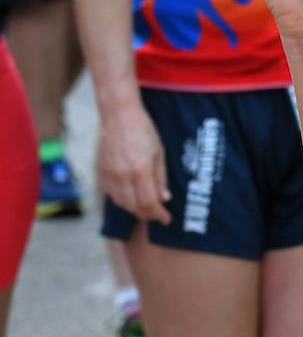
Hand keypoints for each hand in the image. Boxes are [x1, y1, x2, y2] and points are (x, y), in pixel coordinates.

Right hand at [99, 104, 171, 223]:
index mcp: (140, 169)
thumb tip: (164, 198)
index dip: (158, 215)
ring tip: (147, 208)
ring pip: (122, 204)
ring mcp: (110, 175)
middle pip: (134, 207)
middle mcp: (123, 176)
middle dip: (148, 215)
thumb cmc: (144, 131)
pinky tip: (132, 198)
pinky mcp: (102, 173)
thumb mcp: (159, 152)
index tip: (167, 219)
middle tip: (158, 215)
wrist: (119, 117)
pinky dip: (123, 201)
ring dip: (135, 210)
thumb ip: (160, 178)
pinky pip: (112, 195)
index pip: (149, 202)